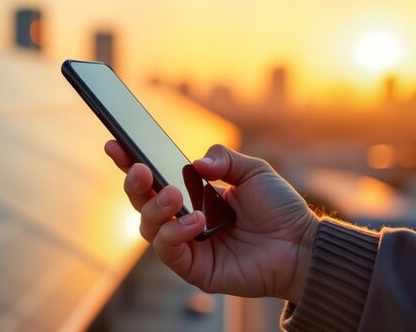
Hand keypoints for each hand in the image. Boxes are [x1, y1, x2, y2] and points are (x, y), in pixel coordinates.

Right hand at [104, 140, 318, 301]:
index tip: (115, 145)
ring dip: (155, 209)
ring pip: (148, 228)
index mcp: (192, 195)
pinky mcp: (194, 269)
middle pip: (141, 204)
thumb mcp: (252, 171)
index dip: (130, 163)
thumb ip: (223, 160)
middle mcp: (183, 220)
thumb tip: (195, 163)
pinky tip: (195, 222)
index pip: (153, 179)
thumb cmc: (279, 209)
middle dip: (134, 185)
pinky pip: (169, 252)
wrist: (301, 245)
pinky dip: (176, 233)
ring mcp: (187, 246)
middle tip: (140, 170)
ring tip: (175, 196)